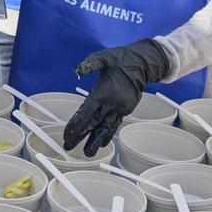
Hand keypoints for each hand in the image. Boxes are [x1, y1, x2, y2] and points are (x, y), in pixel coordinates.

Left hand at [65, 39, 168, 156]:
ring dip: (95, 141)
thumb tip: (77, 71)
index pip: (86, 113)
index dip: (76, 125)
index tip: (67, 134)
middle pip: (93, 124)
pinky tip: (103, 143)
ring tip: (87, 154)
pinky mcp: (126, 109)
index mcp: (102, 93)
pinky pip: (115, 125)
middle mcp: (111, 104)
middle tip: (68, 147)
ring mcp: (119, 108)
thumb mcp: (103, 57)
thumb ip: (89, 64)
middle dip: (80, 136)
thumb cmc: (121, 59)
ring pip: (105, 128)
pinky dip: (108, 134)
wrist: (144, 64)